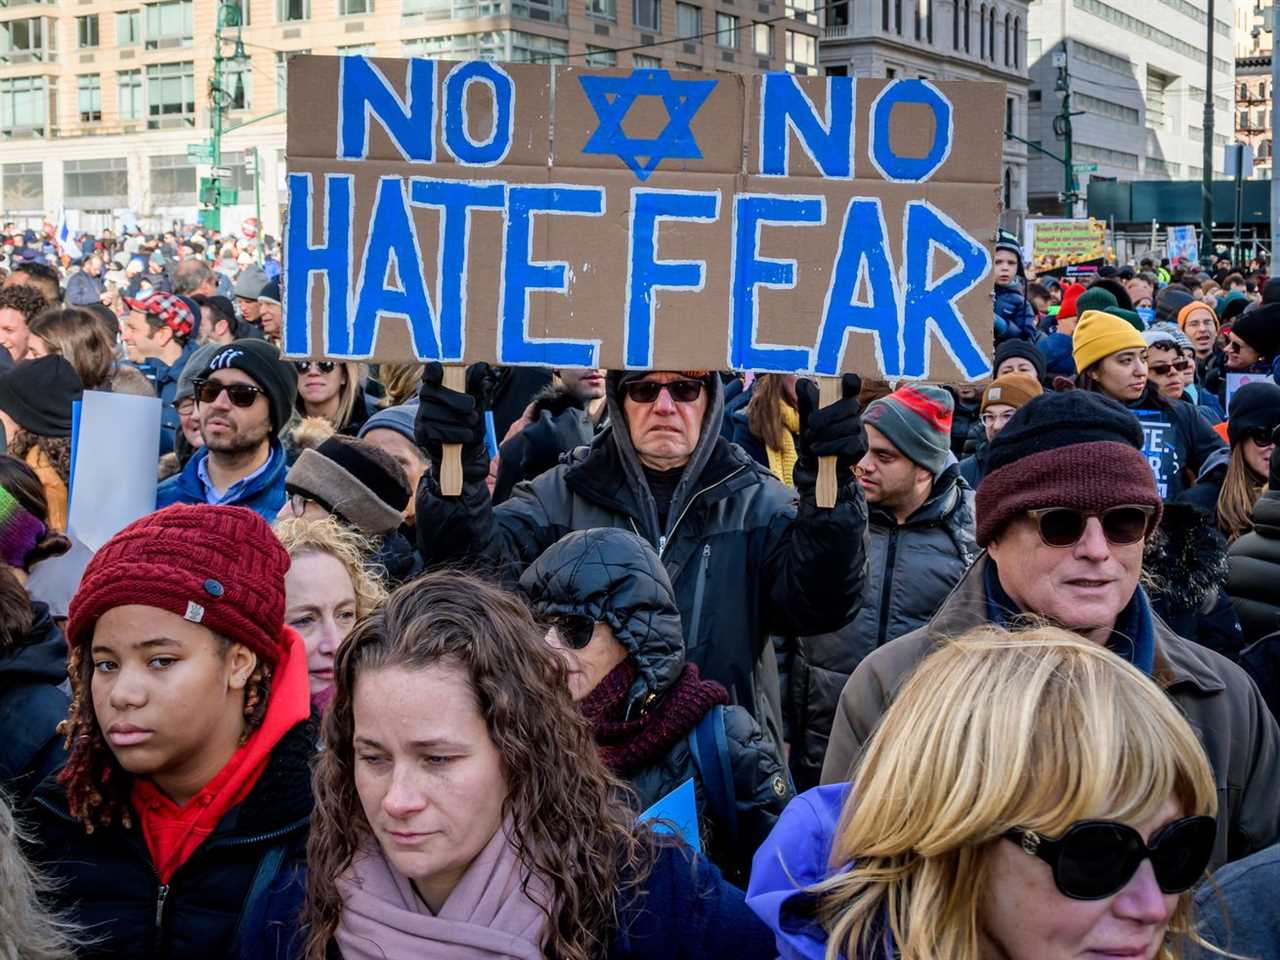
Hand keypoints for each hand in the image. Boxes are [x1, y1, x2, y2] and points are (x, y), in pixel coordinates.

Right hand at [416, 362, 495, 481]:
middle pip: (432, 392)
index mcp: (440, 387)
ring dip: (458, 422)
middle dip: (456, 402)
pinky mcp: (420, 434)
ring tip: (471, 427)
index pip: (431, 372)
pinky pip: (433, 431)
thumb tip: (481, 366)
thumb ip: (478, 386)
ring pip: (434, 413)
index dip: (434, 370)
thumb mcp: (480, 405)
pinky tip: (464, 438)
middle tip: (473, 413)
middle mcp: (426, 399)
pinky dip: (454, 435)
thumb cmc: (472, 425)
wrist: (469, 455)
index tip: (441, 370)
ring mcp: (421, 417)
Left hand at [795, 374, 866, 474]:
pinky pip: (846, 443)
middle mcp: (854, 413)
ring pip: (846, 426)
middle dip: (826, 416)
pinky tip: (818, 450)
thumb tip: (802, 381)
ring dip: (824, 434)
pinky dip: (828, 447)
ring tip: (812, 441)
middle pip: (848, 405)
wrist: (813, 465)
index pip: (852, 385)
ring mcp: (860, 430)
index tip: (846, 380)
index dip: (851, 381)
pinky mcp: (860, 446)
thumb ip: (806, 401)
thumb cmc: (812, 437)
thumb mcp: (806, 418)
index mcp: (842, 401)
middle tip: (811, 425)